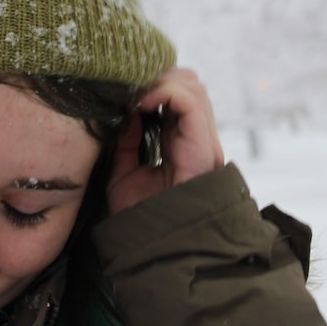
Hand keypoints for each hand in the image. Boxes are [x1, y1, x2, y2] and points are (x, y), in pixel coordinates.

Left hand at [106, 68, 224, 213]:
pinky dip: (164, 92)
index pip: (177, 95)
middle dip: (157, 77)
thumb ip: (128, 141)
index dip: (152, 84)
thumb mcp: (124, 173)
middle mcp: (198, 140)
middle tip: (127, 86)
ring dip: (160, 81)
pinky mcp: (203, 148)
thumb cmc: (139, 218)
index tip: (122, 89)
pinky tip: (140, 102)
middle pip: (188, 84)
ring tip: (133, 94)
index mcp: (183, 143)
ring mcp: (204, 143)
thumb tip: (128, 112)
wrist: (154, 249)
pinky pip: (190, 102)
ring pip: (193, 87)